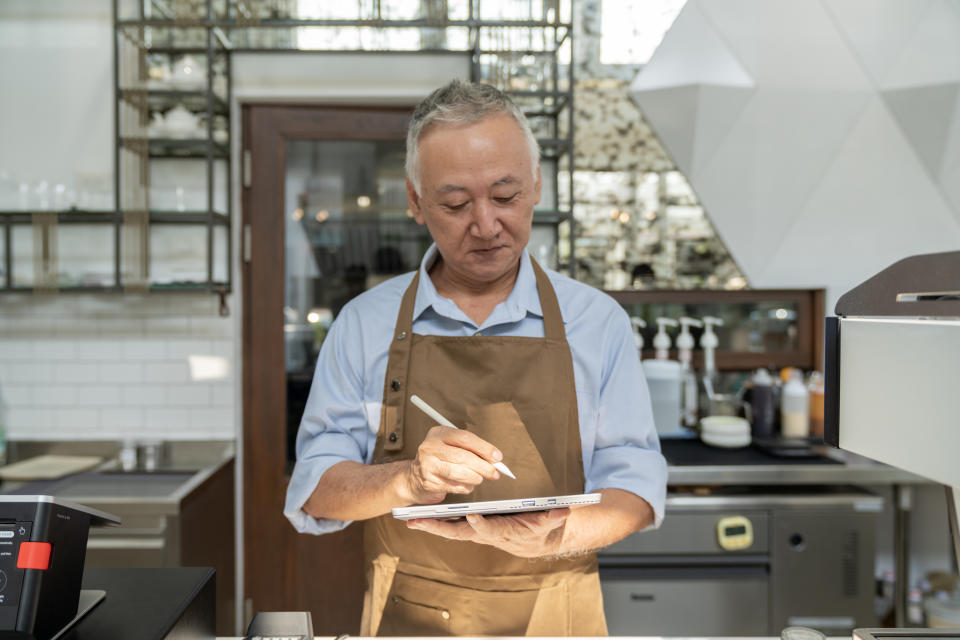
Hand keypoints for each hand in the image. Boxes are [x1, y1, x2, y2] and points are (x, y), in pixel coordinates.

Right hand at [402, 426, 501, 503]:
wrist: (414, 478)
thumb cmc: (439, 459)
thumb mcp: (450, 446)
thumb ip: (471, 449)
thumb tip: (495, 459)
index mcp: (438, 433)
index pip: (464, 438)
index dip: (484, 447)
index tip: (497, 456)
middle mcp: (430, 447)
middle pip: (463, 456)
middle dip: (483, 466)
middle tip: (495, 472)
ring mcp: (427, 465)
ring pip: (459, 473)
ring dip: (475, 478)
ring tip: (480, 478)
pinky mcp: (429, 482)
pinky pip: (455, 486)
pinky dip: (466, 487)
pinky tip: (467, 485)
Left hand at [406, 509, 569, 557]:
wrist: (535, 541)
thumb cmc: (541, 529)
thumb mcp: (549, 522)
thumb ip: (553, 516)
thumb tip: (562, 509)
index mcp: (503, 531)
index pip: (490, 529)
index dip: (482, 524)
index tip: (471, 515)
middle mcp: (485, 534)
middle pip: (459, 532)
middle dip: (438, 528)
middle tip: (417, 522)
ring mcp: (476, 532)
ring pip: (450, 529)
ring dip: (430, 525)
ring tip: (409, 519)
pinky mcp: (471, 527)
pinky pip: (450, 524)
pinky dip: (434, 522)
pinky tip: (418, 517)